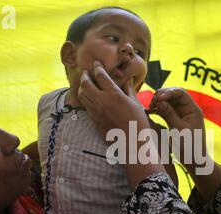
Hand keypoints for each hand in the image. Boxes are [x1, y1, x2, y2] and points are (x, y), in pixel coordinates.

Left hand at [78, 60, 165, 190]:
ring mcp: (96, 112)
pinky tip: (89, 97)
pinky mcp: (94, 121)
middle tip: (86, 71)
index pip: (101, 76)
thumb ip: (129, 89)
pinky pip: (86, 106)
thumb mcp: (136, 103)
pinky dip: (85, 99)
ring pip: (82, 95)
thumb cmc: (138, 122)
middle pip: (86, 84)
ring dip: (82, 87)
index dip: (97, 67)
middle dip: (85, 75)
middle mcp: (102, 101)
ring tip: (85, 83)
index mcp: (114, 94)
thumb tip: (127, 79)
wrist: (132, 143)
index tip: (96, 63)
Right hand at [149, 87, 208, 172]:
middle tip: (152, 104)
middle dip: (161, 96)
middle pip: (173, 95)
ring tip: (150, 108)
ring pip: (168, 102)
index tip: (158, 98)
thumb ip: (169, 114)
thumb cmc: (190, 147)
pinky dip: (158, 109)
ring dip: (158, 102)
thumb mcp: (178, 130)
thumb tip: (160, 101)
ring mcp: (181, 114)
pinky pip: (166, 110)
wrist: (194, 161)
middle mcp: (188, 109)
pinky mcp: (175, 120)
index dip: (168, 92)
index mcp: (193, 110)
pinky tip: (151, 112)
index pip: (180, 93)